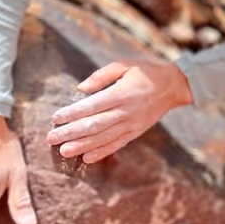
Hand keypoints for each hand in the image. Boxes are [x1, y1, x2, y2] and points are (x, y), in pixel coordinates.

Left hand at [47, 60, 191, 163]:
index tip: (55, 118)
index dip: (72, 113)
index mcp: (121, 93)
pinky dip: (101, 152)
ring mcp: (131, 124)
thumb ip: (101, 76)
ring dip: (82, 146)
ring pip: (103, 138)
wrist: (173, 86)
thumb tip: (80, 89)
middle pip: (94, 125)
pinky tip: (87, 158)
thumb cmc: (145, 72)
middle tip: (51, 139)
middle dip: (70, 133)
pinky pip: (117, 144)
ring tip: (64, 151)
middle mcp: (125, 111)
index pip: (91, 106)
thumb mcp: (124, 65)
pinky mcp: (136, 132)